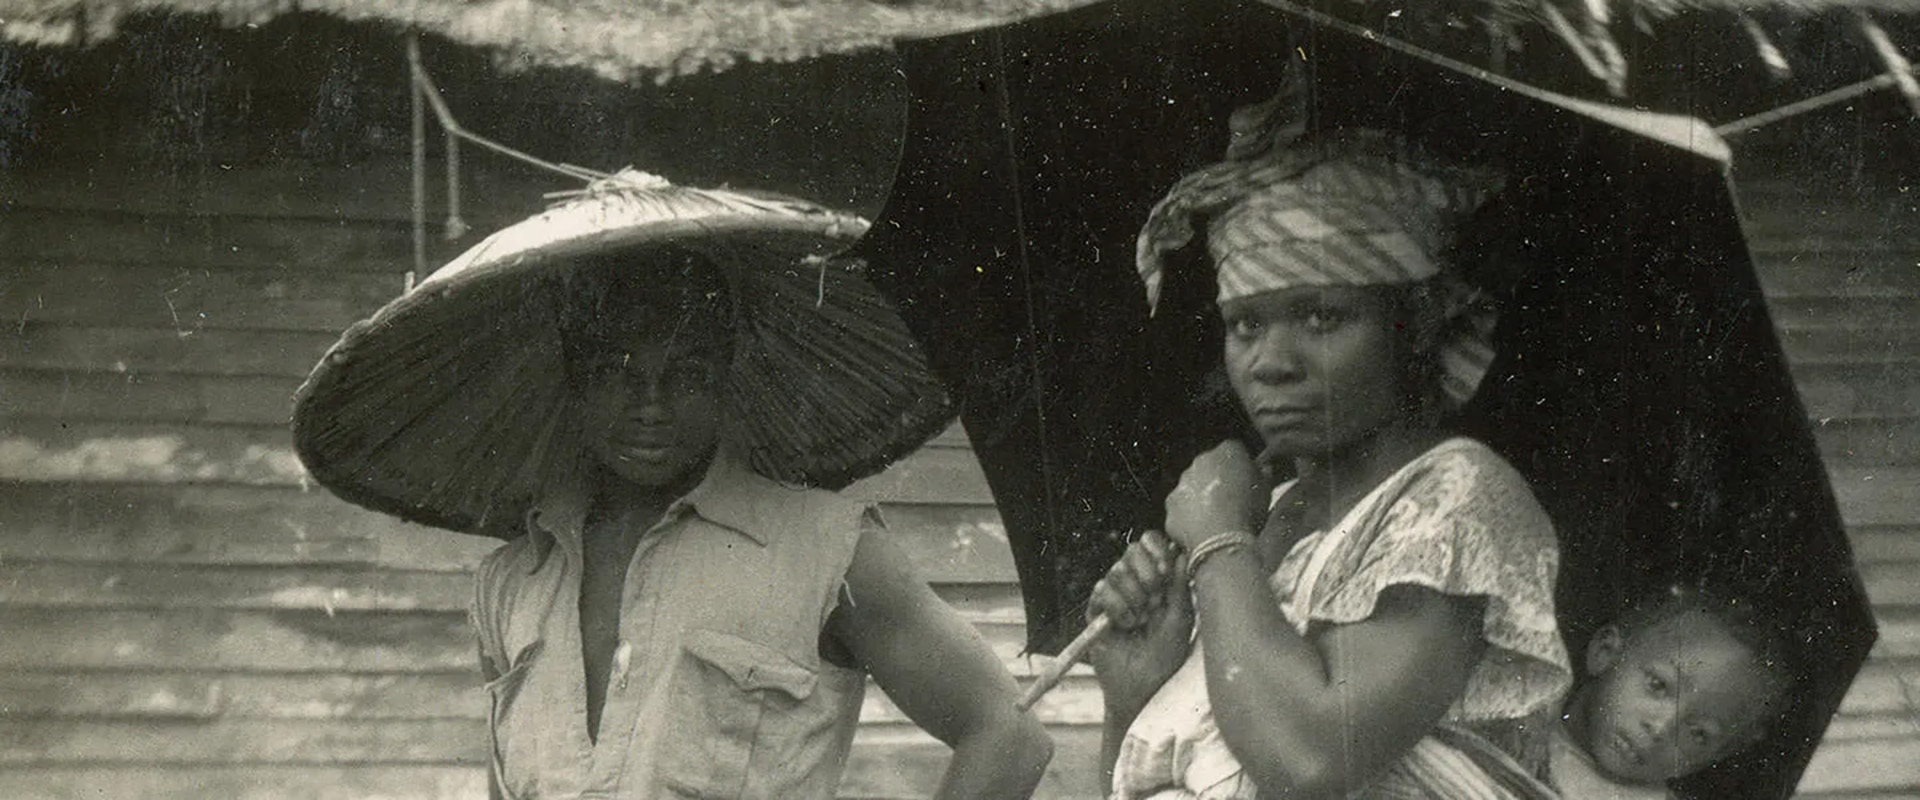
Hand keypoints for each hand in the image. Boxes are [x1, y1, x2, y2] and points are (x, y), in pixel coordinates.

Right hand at [1084, 531, 1193, 716]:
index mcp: (1158, 581)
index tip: (1165, 569)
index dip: (1156, 548)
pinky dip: (1118, 608)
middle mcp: (1135, 584)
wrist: (1142, 686)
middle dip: (1146, 573)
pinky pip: (1101, 590)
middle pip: (1131, 550)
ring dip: (1133, 597)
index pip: (1152, 545)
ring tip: (1140, 621)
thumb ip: (1180, 587)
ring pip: (1117, 570)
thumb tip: (1181, 553)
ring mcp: (1114, 595)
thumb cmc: (1166, 656)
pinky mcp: (1095, 610)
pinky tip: (1125, 627)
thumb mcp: (1180, 620)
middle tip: (1154, 599)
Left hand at [1164, 440, 1266, 550]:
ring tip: (1214, 517)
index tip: (1245, 479)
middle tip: (1229, 499)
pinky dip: (1187, 514)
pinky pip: (1180, 506)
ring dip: (1200, 496)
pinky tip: (1200, 528)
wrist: (1221, 539)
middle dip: (1215, 479)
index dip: (1239, 465)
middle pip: (1208, 466)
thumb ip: (1263, 474)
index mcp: (1227, 452)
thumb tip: (1263, 468)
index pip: (1233, 450)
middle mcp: (1201, 461)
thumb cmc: (1248, 512)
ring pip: (1191, 486)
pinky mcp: (1171, 503)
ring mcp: (1183, 482)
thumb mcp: (1266, 491)